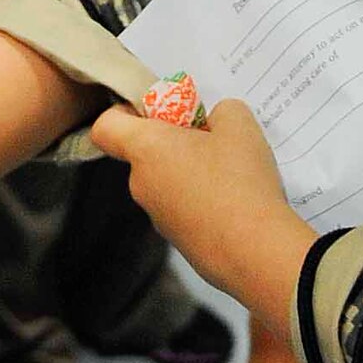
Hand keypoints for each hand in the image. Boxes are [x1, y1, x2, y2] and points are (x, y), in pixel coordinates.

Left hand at [90, 98, 312, 334]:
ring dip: (191, 171)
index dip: (124, 112)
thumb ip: (221, 110)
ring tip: (232, 171)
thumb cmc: (240, 183)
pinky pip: (183, 208)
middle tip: (210, 137)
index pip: (105, 127)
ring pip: (166, 181)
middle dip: (174, 140)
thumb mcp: (239, 124)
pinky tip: (234, 200)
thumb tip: (215, 121)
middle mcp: (143, 184)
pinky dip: (202, 201)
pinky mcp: (179, 241)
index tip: (156, 110)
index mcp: (146, 149)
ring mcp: (159, 217)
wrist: (256, 252)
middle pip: (144, 152)